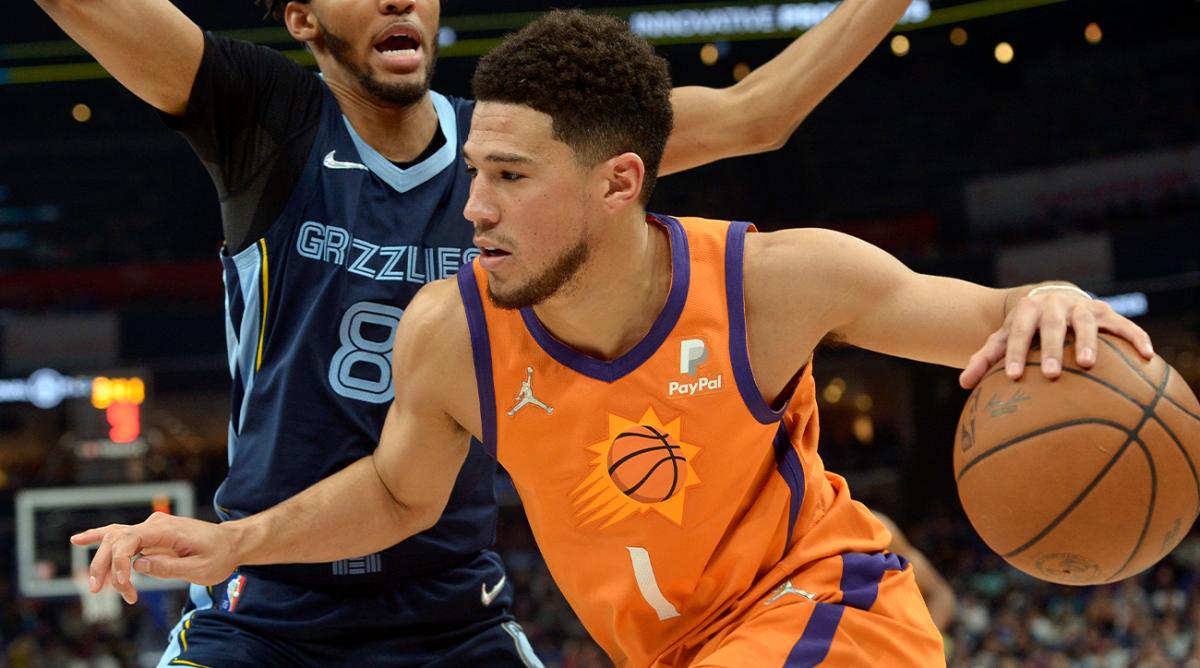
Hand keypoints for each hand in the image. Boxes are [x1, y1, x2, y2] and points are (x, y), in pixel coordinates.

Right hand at [70, 512, 238, 603]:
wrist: (230, 544)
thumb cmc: (218, 556)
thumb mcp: (200, 568)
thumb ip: (169, 567)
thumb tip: (139, 564)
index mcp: (167, 530)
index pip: (130, 541)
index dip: (119, 563)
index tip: (123, 585)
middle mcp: (155, 524)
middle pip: (116, 541)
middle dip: (105, 567)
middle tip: (100, 591)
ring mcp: (151, 528)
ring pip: (114, 540)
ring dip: (102, 562)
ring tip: (94, 584)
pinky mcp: (150, 535)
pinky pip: (120, 535)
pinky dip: (99, 536)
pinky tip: (78, 540)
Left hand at [959, 288, 1153, 388]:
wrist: (1048, 296)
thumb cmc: (1023, 327)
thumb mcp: (1003, 338)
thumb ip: (985, 358)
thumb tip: (963, 384)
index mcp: (1026, 311)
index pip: (1017, 333)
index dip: (1013, 354)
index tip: (1011, 377)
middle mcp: (1055, 306)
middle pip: (1052, 326)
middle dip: (1051, 349)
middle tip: (1050, 374)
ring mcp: (1082, 307)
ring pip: (1086, 322)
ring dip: (1089, 342)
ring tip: (1089, 365)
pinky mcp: (1106, 313)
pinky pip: (1124, 325)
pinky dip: (1135, 338)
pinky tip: (1147, 357)